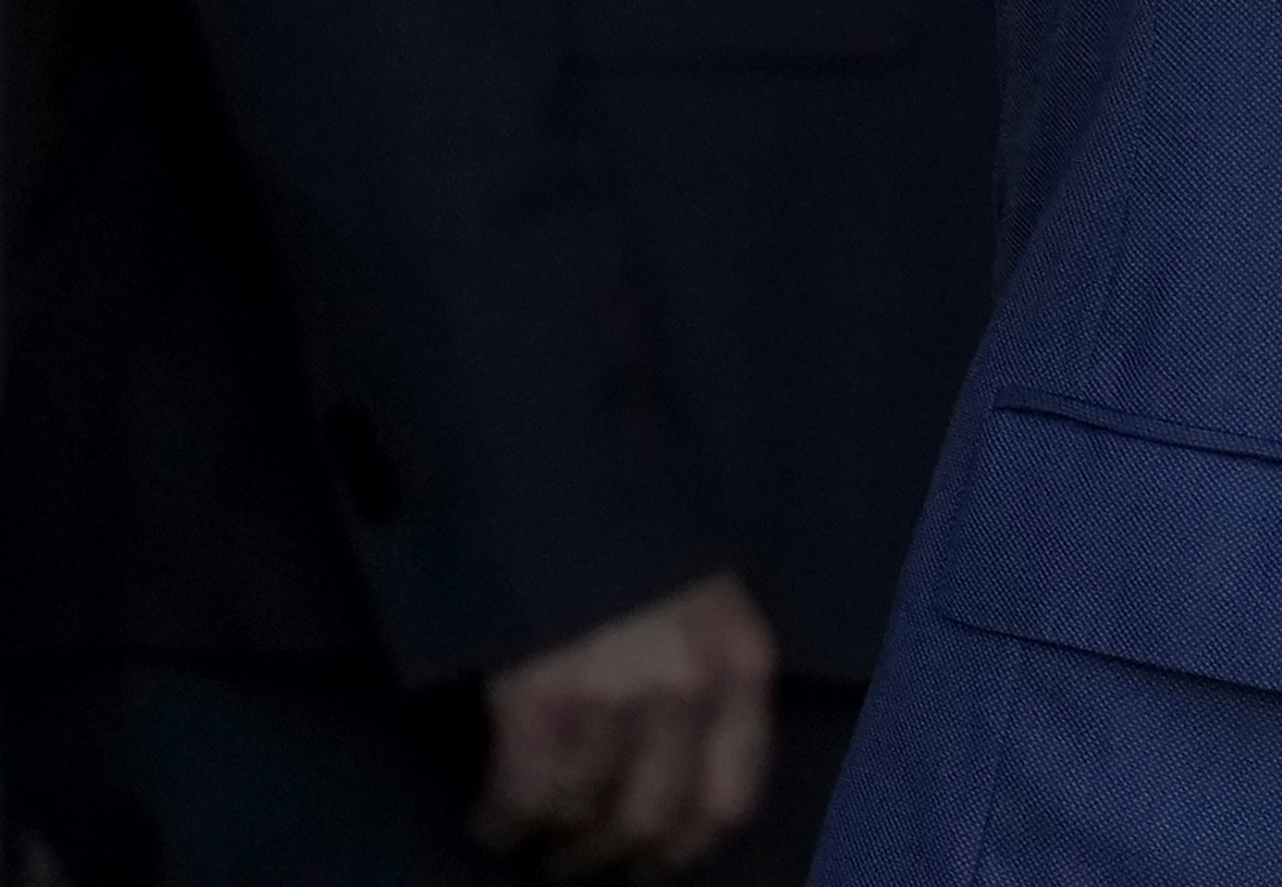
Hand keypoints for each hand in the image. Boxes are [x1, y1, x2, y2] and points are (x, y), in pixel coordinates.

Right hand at [471, 570, 779, 876]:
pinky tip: (494, 821)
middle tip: (582, 859)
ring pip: (584, 816)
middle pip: (652, 820)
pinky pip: (525, 796)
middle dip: (612, 852)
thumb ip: (710, 679)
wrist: (566, 480)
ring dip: (555, 842)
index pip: (730, 797)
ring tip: (538, 841)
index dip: (686, 847)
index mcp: (741, 666)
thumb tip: (678, 775)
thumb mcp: (711, 603)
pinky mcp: (541, 703)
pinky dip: (505, 821)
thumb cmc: (639, 542)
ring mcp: (614, 700)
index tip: (655, 862)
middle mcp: (688, 692)